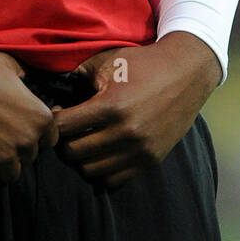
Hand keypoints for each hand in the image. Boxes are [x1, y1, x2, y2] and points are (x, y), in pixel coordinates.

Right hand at [0, 38, 58, 193]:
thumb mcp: (12, 67)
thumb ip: (27, 83)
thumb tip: (31, 85)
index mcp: (40, 117)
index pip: (49, 139)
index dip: (33, 132)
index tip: (18, 125)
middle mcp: (26, 140)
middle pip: (30, 157)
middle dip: (17, 148)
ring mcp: (3, 157)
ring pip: (11, 174)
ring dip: (1, 165)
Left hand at [51, 32, 220, 190]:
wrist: (186, 73)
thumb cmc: (142, 63)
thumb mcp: (107, 61)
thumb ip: (77, 75)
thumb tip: (54, 92)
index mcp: (111, 106)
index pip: (64, 127)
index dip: (54, 121)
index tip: (58, 112)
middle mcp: (126, 133)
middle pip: (74, 153)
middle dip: (63, 141)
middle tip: (67, 129)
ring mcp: (140, 150)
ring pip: (91, 171)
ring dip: (80, 158)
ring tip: (83, 141)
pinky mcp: (151, 160)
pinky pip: (114, 179)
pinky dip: (101, 169)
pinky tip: (101, 151)